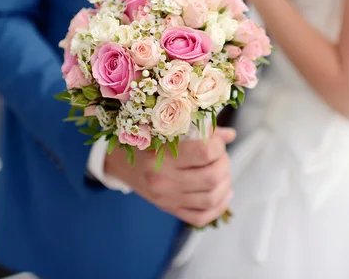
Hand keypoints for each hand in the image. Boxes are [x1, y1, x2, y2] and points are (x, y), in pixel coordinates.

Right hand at [105, 127, 236, 227]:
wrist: (118, 163)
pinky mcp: (169, 209)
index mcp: (161, 156)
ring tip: (223, 173)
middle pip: (211, 177)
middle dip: (224, 164)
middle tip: (220, 157)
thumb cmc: (143, 142)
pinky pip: (201, 217)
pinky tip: (222, 194)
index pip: (205, 153)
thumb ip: (199, 130)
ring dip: (225, 184)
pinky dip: (218, 207)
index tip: (216, 142)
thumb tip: (229, 135)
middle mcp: (164, 180)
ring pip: (211, 198)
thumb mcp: (165, 130)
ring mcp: (167, 198)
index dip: (218, 146)